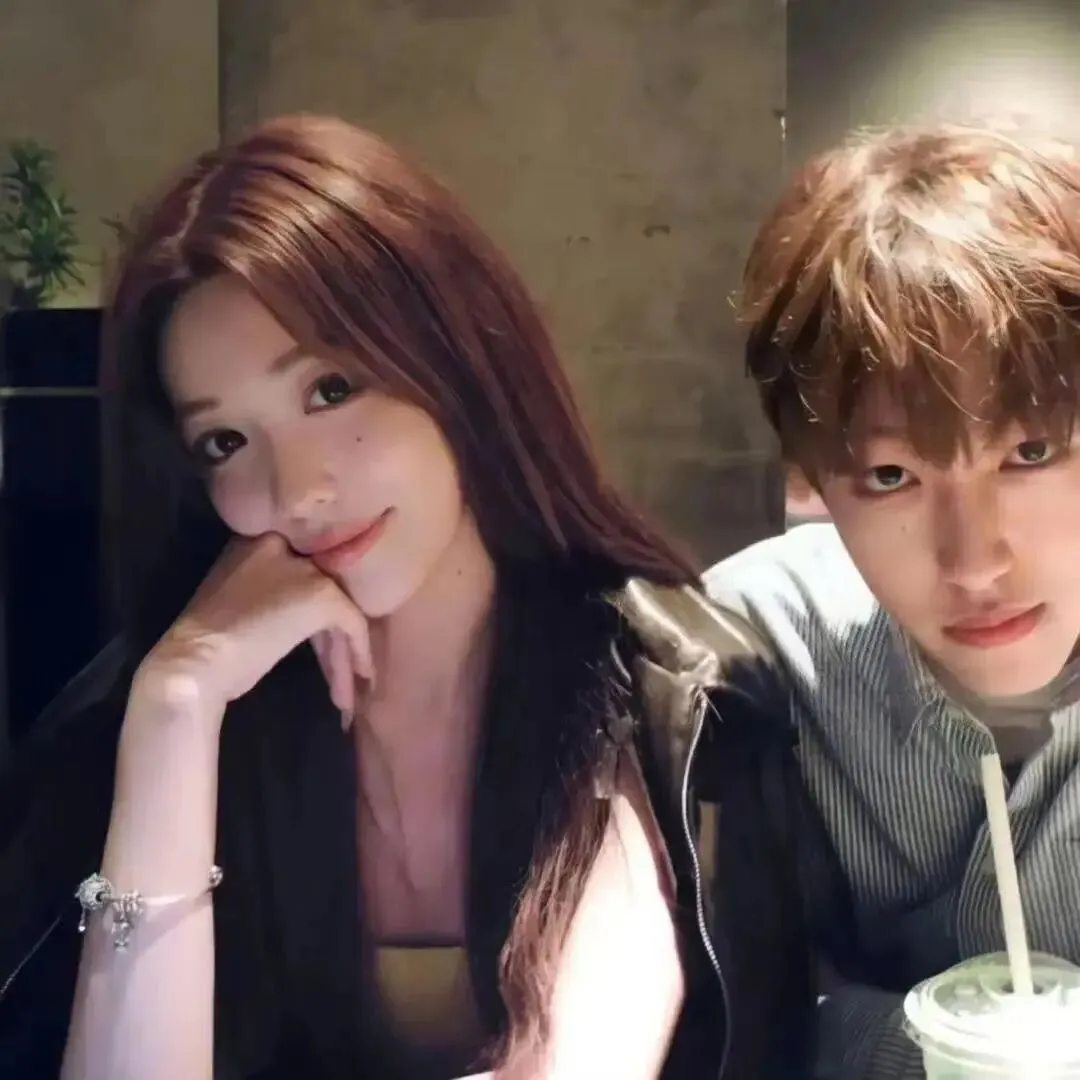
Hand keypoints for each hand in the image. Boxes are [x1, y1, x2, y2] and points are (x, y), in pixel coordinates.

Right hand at [138, 532, 373, 722]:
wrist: (193, 664)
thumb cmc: (207, 645)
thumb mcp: (238, 601)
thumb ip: (269, 592)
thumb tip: (304, 613)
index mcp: (257, 542)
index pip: (300, 573)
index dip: (314, 614)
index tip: (324, 645)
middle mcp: (284, 546)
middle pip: (321, 594)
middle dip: (330, 640)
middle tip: (335, 675)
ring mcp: (304, 569)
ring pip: (337, 611)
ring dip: (341, 655)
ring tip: (345, 694)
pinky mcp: (321, 595)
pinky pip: (352, 622)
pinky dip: (357, 651)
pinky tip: (356, 677)